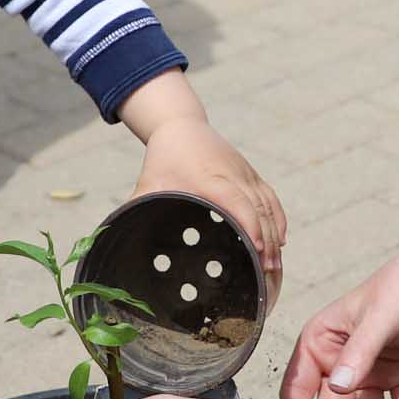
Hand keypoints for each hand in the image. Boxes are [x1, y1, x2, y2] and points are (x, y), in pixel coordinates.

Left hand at [132, 117, 286, 276]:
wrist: (182, 126)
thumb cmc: (163, 158)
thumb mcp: (149, 184)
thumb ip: (138, 209)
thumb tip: (118, 238)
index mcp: (210, 176)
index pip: (237, 201)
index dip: (249, 225)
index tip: (256, 250)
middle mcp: (233, 174)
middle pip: (258, 208)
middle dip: (266, 240)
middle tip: (267, 272)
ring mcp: (246, 173)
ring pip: (268, 205)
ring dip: (274, 234)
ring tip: (275, 265)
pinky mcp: (252, 175)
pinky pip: (271, 198)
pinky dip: (278, 219)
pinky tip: (280, 240)